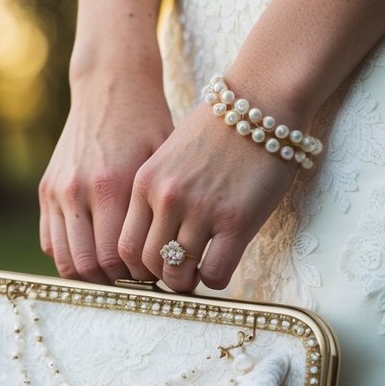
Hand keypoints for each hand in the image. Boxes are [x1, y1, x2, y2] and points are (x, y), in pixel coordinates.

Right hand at [39, 55, 173, 283]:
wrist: (111, 86)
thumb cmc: (148, 124)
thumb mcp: (162, 163)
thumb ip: (159, 211)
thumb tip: (170, 258)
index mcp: (111, 185)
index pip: (114, 256)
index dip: (134, 276)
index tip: (152, 274)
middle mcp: (78, 190)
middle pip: (87, 264)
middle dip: (112, 281)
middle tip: (134, 279)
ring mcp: (57, 191)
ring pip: (63, 259)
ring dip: (89, 273)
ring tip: (114, 271)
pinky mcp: (46, 189)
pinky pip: (49, 241)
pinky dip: (69, 255)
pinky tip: (94, 251)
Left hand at [118, 99, 298, 292]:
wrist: (260, 104)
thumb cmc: (217, 131)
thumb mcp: (168, 157)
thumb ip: (156, 194)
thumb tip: (155, 239)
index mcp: (145, 183)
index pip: (125, 245)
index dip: (136, 267)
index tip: (152, 269)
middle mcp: (167, 198)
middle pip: (147, 263)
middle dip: (160, 277)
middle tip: (176, 275)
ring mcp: (201, 210)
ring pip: (178, 273)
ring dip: (186, 281)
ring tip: (197, 273)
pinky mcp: (236, 221)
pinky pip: (215, 273)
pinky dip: (214, 280)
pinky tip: (220, 267)